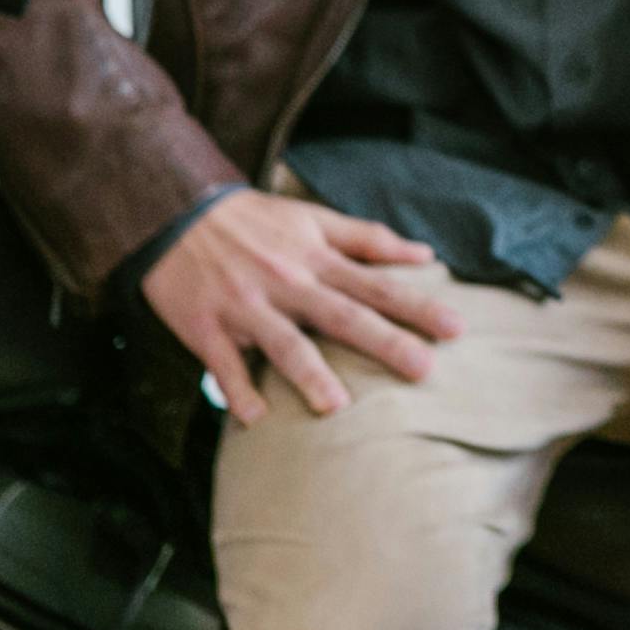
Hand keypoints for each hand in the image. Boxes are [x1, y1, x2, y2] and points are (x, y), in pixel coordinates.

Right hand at [141, 188, 469, 419]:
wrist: (173, 212)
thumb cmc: (252, 220)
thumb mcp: (311, 218)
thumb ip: (367, 238)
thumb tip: (423, 252)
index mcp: (316, 258)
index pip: (377, 286)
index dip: (417, 306)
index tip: (456, 328)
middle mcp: (288, 283)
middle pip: (343, 316)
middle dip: (385, 342)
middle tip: (424, 369)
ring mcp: (246, 307)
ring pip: (283, 343)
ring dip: (309, 373)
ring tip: (337, 405)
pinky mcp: (206, 327)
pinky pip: (223, 364)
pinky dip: (236, 389)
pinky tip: (254, 417)